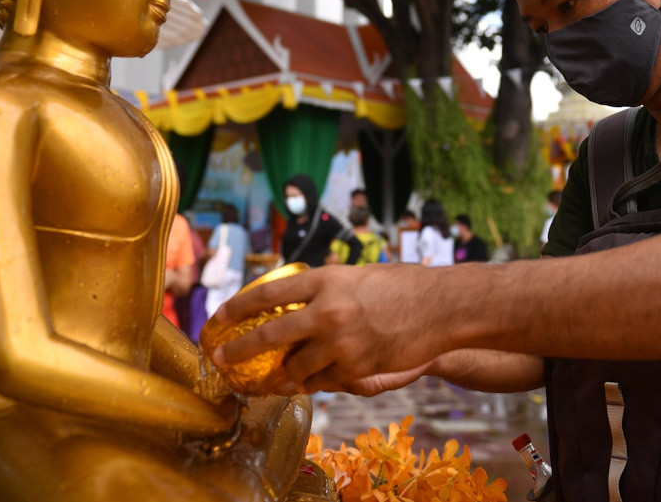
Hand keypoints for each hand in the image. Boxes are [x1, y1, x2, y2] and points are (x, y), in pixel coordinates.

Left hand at [211, 264, 446, 392]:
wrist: (441, 309)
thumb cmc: (402, 287)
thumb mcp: (357, 276)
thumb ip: (326, 289)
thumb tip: (296, 300)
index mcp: (324, 280)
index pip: (269, 293)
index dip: (238, 307)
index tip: (219, 317)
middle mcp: (327, 310)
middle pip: (270, 334)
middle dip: (241, 350)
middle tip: (221, 359)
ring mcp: (341, 342)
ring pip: (295, 366)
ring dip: (278, 376)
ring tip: (265, 381)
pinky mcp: (356, 368)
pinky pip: (323, 380)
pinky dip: (312, 382)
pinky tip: (303, 384)